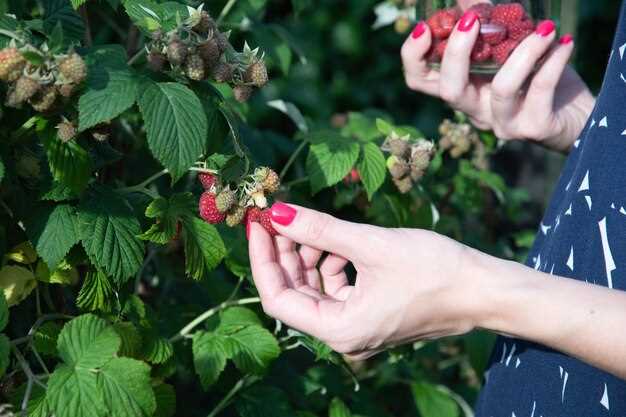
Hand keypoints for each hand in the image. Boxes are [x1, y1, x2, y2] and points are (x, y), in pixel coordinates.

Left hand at [248, 203, 483, 358]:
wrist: (485, 290)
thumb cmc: (436, 270)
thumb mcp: (370, 244)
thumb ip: (320, 228)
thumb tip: (278, 212)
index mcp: (340, 330)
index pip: (277, 299)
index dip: (263, 259)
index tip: (258, 224)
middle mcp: (344, 337)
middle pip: (294, 293)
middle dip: (285, 253)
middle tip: (279, 217)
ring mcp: (357, 328)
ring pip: (314, 289)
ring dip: (309, 256)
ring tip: (315, 226)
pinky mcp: (370, 315)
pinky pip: (336, 289)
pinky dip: (331, 264)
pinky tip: (340, 243)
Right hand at [400, 9, 594, 151]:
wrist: (577, 116)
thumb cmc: (538, 78)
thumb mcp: (509, 49)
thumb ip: (488, 25)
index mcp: (463, 90)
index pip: (420, 81)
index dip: (413, 57)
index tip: (424, 27)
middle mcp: (476, 110)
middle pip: (450, 90)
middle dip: (456, 52)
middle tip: (472, 20)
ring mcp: (504, 122)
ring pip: (501, 89)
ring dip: (522, 52)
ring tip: (545, 28)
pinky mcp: (534, 127)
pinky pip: (541, 90)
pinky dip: (553, 61)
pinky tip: (563, 42)